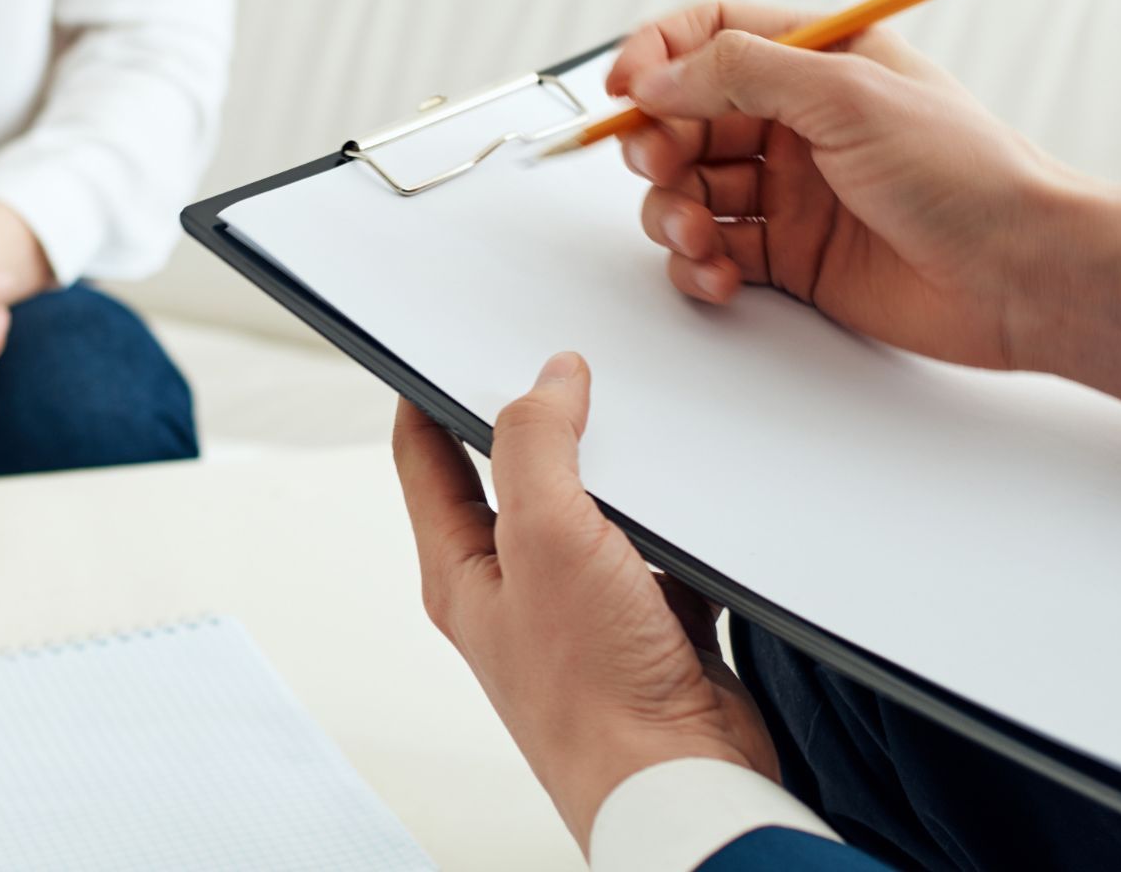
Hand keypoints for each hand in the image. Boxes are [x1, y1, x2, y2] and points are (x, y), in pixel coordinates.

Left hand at [393, 352, 776, 851]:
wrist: (680, 781)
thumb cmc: (595, 690)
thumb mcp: (547, 537)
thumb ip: (537, 446)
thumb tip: (548, 379)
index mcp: (462, 568)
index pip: (424, 455)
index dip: (427, 389)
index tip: (445, 338)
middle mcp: (513, 586)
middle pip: (512, 474)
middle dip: (537, 418)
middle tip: (563, 363)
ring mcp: (580, 606)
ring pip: (592, 507)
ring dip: (616, 468)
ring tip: (638, 418)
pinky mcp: (647, 622)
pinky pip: (658, 548)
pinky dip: (677, 521)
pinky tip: (696, 497)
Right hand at [606, 0, 1120, 424]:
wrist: (1023, 276)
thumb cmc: (966, 175)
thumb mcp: (849, 95)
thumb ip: (742, 74)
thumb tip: (658, 76)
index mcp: (821, 59)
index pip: (712, 33)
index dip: (659, 55)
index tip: (626, 89)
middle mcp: (798, 121)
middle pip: (685, 116)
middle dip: (657, 143)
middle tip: (663, 166)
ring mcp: (790, 190)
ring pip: (688, 188)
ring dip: (673, 211)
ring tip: (700, 234)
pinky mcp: (789, 256)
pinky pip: (711, 250)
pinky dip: (698, 264)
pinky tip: (721, 273)